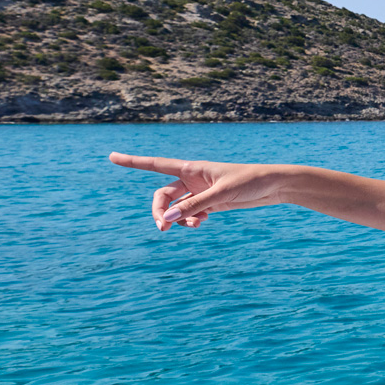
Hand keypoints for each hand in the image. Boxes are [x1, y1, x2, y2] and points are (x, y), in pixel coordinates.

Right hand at [109, 152, 287, 230]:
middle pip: (163, 196)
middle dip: (160, 211)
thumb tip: (168, 219)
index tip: (112, 157)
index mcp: (191, 168)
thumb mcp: (222, 194)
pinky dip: (190, 221)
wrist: (273, 186)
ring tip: (192, 226)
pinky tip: (200, 224)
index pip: (156, 164)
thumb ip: (195, 206)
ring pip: (175, 208)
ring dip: (177, 219)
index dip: (133, 162)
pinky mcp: (210, 204)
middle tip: (163, 228)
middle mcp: (192, 179)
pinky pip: (189, 215)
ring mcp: (200, 192)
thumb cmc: (250, 181)